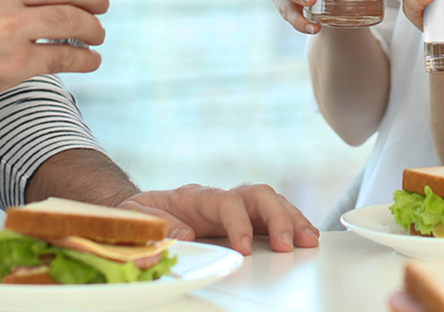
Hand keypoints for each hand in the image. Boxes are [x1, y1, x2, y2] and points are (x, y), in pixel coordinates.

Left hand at [122, 183, 319, 254]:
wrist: (143, 210)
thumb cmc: (142, 214)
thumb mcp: (135, 217)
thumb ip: (154, 225)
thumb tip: (183, 236)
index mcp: (196, 197)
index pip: (225, 202)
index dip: (238, 223)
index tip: (243, 248)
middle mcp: (221, 197)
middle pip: (258, 195)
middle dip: (277, 218)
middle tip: (286, 245)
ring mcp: (235, 207)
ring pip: (271, 202)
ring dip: (292, 219)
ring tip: (308, 240)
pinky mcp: (244, 219)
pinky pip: (273, 216)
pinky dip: (292, 224)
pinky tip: (305, 236)